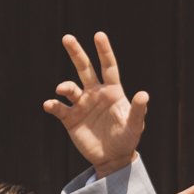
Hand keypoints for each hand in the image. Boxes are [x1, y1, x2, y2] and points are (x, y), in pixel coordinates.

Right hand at [44, 32, 148, 176]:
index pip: (108, 66)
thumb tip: (143, 94)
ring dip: (65, 86)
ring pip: (70, 88)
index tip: (99, 35)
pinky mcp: (70, 118)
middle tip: (67, 37)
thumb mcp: (135, 126)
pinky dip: (53, 105)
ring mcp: (81, 105)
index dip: (104, 51)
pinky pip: (59, 108)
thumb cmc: (127, 140)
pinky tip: (49, 105)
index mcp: (112, 91)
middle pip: (85, 68)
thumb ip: (138, 110)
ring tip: (62, 89)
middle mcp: (95, 93)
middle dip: (76, 53)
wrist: (113, 159)